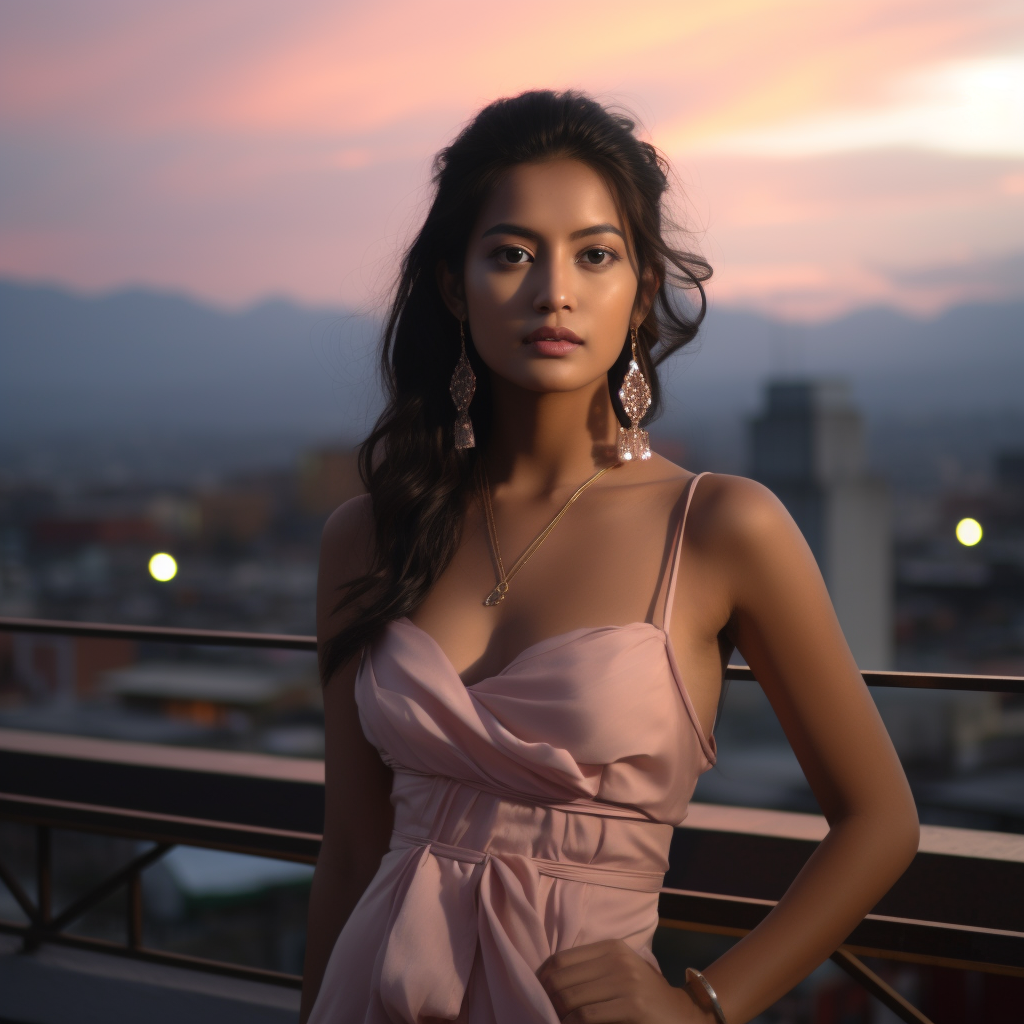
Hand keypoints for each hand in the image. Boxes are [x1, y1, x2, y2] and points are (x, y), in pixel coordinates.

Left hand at [536, 939, 713, 1022]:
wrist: (683, 1015)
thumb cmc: (646, 996)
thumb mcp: (620, 973)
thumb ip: (590, 971)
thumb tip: (547, 983)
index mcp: (611, 946)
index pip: (560, 959)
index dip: (541, 978)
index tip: (536, 994)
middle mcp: (617, 959)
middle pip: (561, 979)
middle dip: (546, 1000)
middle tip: (543, 1013)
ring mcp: (626, 982)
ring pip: (570, 999)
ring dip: (557, 1016)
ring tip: (555, 1021)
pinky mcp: (632, 1006)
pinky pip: (586, 1016)